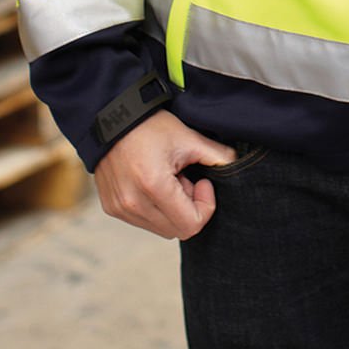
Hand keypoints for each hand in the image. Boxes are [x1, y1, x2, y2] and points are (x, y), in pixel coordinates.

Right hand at [94, 109, 236, 240]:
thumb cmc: (149, 125)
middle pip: (177, 231)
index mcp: (153, 186)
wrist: (113, 117)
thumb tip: (236, 166)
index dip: (204, 206)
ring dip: (171, 209)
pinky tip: (153, 181)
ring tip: (168, 178)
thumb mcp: (187, 137)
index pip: (191, 225)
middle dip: (188, 208)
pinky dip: (155, 208)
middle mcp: (132, 203)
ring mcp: (120, 208)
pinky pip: (144, 222)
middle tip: (185, 178)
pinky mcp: (112, 208)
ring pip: (161, 229)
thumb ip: (217, 156)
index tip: (201, 181)